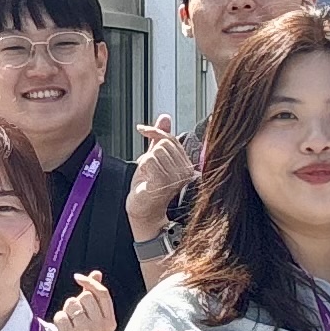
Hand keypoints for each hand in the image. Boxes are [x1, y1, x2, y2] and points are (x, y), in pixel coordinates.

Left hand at [45, 269, 117, 330]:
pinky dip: (58, 320)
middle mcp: (100, 327)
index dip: (89, 282)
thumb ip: (95, 296)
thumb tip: (97, 273)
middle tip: (74, 317)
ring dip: (66, 311)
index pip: (103, 293)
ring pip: (72, 304)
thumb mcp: (93, 319)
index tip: (77, 277)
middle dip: (76, 302)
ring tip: (69, 325)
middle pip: (85, 297)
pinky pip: (60, 315)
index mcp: (109, 322)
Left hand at [123, 112, 195, 232]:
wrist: (144, 212)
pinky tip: (146, 180)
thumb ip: (160, 138)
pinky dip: (143, 168)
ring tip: (149, 176)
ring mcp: (177, 177)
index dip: (155, 131)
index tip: (143, 129)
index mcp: (186, 164)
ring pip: (156, 152)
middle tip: (148, 169)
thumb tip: (165, 118)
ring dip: (146, 162)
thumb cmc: (149, 189)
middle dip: (150, 153)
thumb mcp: (155, 158)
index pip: (171, 138)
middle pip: (163, 144)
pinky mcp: (165, 182)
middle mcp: (186, 171)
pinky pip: (149, 161)